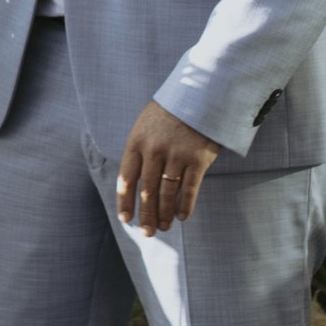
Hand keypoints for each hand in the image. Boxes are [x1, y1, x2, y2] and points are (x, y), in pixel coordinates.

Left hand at [115, 101, 219, 233]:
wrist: (200, 93)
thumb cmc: (170, 112)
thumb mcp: (146, 125)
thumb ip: (139, 151)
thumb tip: (135, 183)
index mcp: (136, 142)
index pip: (126, 179)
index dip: (126, 202)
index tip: (127, 219)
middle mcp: (154, 150)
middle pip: (147, 191)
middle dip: (146, 215)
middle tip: (148, 232)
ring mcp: (177, 155)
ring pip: (167, 193)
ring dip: (165, 214)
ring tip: (165, 227)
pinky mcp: (198, 159)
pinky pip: (190, 188)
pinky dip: (185, 205)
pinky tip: (182, 216)